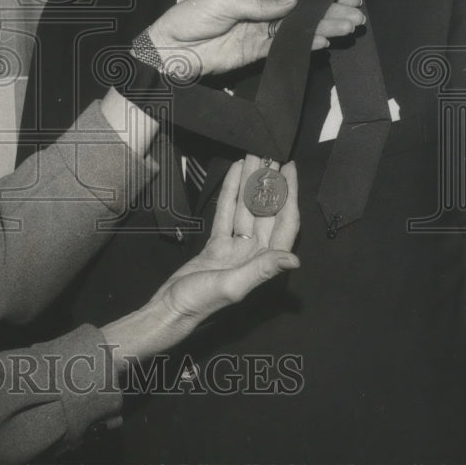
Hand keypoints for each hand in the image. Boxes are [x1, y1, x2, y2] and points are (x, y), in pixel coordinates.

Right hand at [100, 159, 298, 370]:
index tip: (289, 170)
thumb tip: (294, 258)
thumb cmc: (201, 302)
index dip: (290, 195)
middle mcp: (255, 254)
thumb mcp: (233, 285)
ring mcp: (237, 248)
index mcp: (264, 263)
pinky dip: (231, 193)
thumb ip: (262, 269)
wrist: (171, 308)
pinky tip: (234, 174)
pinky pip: (227, 214)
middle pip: (267, 211)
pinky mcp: (218, 246)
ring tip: (253, 157)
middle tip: (269, 155)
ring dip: (250, 183)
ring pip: (247, 208)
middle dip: (269, 182)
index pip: (285, 223)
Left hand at [144, 0, 363, 77]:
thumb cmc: (192, 16)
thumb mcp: (224, 2)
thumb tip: (293, 1)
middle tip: (356, 16)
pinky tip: (323, 41)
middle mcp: (262, 8)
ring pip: (298, 28)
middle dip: (329, 11)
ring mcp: (261, 30)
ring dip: (323, 28)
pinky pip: (285, 46)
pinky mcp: (256, 51)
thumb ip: (260, 4)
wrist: (170, 49)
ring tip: (347, 28)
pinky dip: (304, 44)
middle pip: (302, 9)